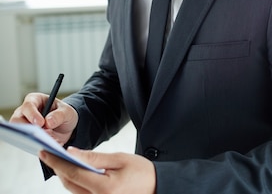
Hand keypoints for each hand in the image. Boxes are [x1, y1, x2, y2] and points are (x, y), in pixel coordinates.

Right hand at [10, 93, 77, 145]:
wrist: (66, 126)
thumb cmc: (64, 114)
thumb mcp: (67, 112)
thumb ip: (59, 115)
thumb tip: (48, 122)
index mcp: (35, 100)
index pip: (28, 106)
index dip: (32, 114)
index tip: (40, 123)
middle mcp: (25, 113)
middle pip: (17, 121)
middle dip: (29, 129)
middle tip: (42, 135)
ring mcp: (24, 125)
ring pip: (19, 134)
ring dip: (33, 139)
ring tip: (49, 141)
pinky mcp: (26, 137)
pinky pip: (27, 143)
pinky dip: (37, 146)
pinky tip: (49, 146)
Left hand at [40, 149, 155, 193]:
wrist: (157, 187)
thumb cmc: (142, 172)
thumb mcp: (120, 159)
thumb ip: (94, 158)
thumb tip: (72, 153)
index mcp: (104, 187)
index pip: (73, 173)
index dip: (57, 162)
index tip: (45, 152)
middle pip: (69, 183)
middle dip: (58, 168)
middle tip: (50, 153)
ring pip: (72, 189)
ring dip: (65, 174)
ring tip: (60, 160)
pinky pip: (80, 193)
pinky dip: (75, 181)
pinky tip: (75, 170)